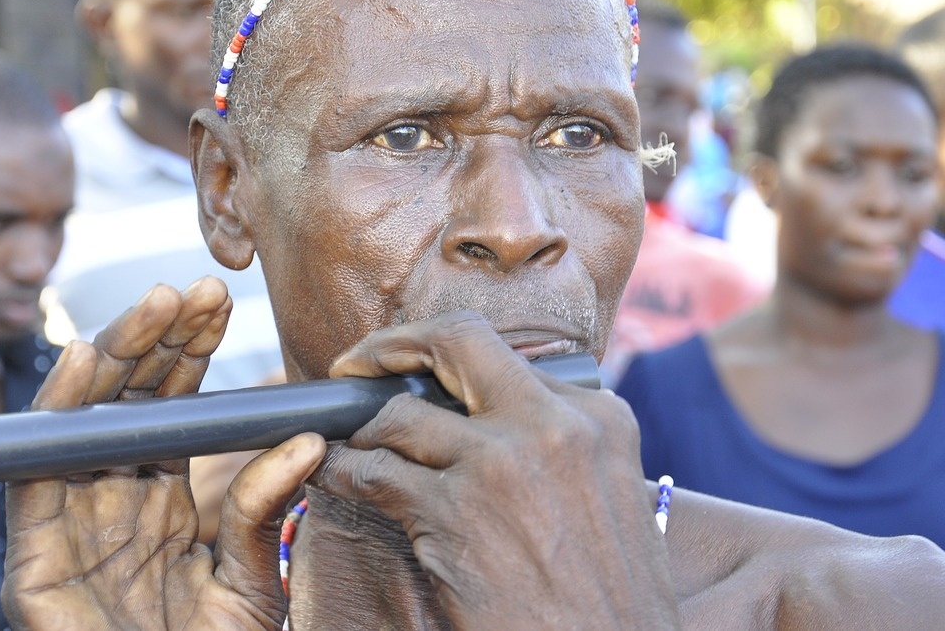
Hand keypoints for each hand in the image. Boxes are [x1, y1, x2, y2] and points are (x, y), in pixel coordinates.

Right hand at [2, 278, 323, 630]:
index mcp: (162, 504)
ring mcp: (72, 527)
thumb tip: (306, 441)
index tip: (221, 302)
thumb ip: (265, 512)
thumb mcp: (251, 583)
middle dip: (158, 340)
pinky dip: (53, 414)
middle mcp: (113, 503)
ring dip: (114, 356)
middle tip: (194, 291)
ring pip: (82, 421)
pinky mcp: (35, 560)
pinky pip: (37, 475)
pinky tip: (80, 360)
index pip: (172, 409)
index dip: (190, 353)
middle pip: (127, 403)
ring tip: (155, 305)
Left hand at [311, 311, 680, 630]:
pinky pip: (374, 471)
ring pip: (401, 414)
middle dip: (394, 343)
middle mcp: (553, 424)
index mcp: (600, 417)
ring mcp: (500, 463)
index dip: (451, 361)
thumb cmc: (609, 603)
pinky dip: (342, 470)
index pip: (509, 356)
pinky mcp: (455, 512)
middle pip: (457, 342)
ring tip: (345, 442)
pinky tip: (333, 476)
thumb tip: (493, 419)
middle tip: (358, 364)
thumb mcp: (611, 498)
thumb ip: (562, 447)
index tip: (419, 372)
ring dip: (361, 429)